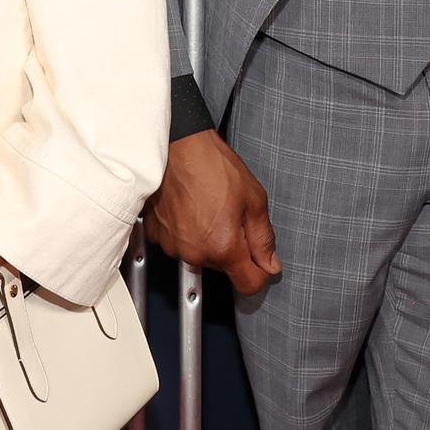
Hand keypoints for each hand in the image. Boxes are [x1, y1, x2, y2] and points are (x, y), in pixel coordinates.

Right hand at [145, 130, 281, 295]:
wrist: (177, 145)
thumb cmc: (212, 165)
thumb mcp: (254, 199)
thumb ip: (264, 238)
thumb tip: (270, 263)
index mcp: (223, 247)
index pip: (249, 285)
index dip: (261, 272)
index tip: (261, 260)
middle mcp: (195, 252)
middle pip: (225, 268)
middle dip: (233, 247)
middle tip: (232, 215)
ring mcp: (173, 245)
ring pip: (202, 255)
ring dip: (209, 239)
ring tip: (209, 207)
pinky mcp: (158, 235)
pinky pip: (180, 243)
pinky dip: (188, 231)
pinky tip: (191, 208)